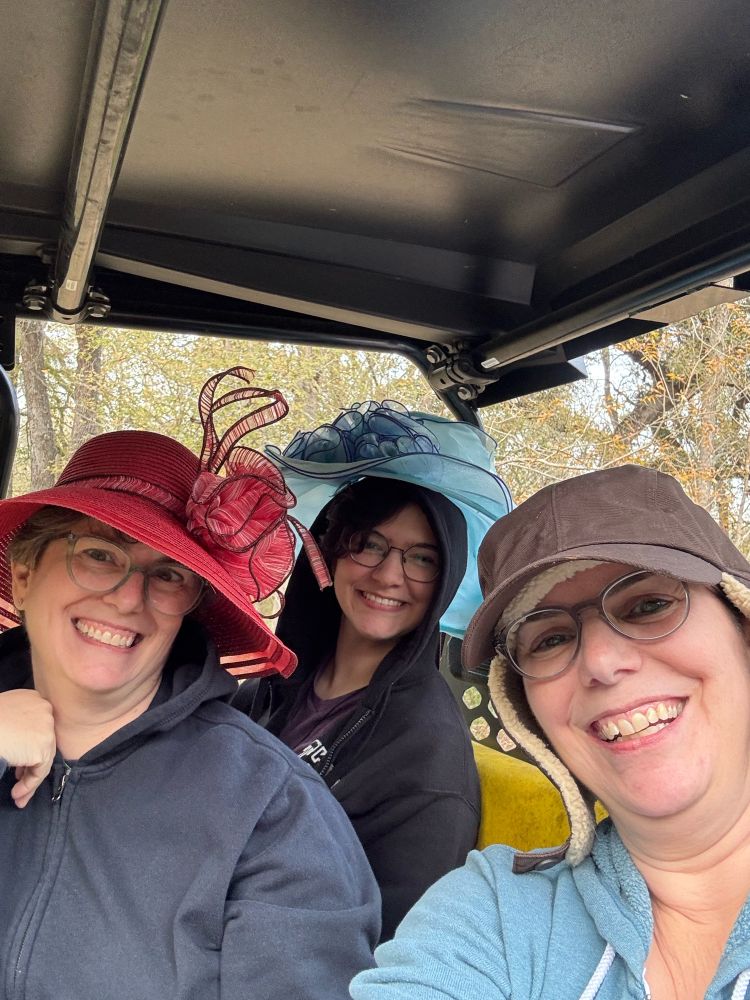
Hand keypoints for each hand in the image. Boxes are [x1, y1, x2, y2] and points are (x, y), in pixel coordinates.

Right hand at [0, 690, 56, 807]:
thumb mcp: (3, 714)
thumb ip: (16, 724)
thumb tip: (18, 746)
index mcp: (33, 698)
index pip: (37, 726)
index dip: (28, 744)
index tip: (19, 759)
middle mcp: (44, 710)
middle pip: (42, 741)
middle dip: (30, 763)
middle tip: (18, 779)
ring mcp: (46, 728)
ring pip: (43, 758)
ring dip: (29, 780)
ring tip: (18, 794)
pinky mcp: (43, 747)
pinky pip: (40, 771)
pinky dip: (29, 785)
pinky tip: (17, 794)